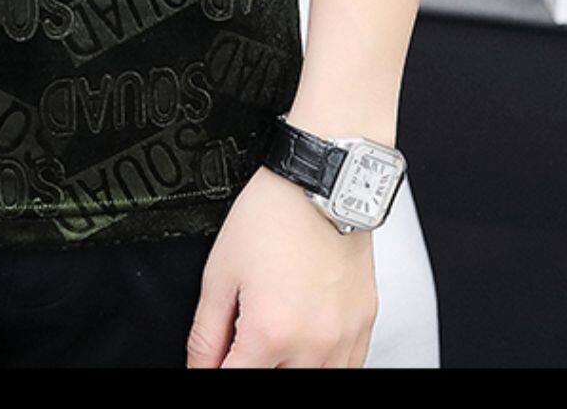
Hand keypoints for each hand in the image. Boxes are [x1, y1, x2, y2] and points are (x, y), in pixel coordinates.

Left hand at [187, 165, 377, 367]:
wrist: (319, 183)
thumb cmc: (272, 217)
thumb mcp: (219, 273)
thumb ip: (206, 334)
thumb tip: (201, 368)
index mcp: (271, 331)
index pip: (238, 381)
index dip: (216, 373)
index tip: (216, 362)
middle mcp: (313, 343)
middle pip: (276, 383)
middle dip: (253, 365)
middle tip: (244, 341)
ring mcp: (344, 337)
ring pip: (317, 382)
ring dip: (288, 367)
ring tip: (276, 337)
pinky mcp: (365, 324)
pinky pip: (348, 368)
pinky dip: (323, 364)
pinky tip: (305, 344)